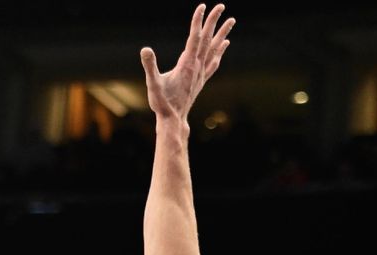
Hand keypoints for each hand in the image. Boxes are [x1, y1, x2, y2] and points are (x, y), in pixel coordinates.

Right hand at [140, 4, 234, 121]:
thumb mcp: (153, 83)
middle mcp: (197, 66)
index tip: (203, 6)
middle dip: (214, 22)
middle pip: (207, 39)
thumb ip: (150, 66)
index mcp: (187, 64)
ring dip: (222, 34)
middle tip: (221, 6)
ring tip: (231, 21)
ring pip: (214, 49)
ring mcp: (201, 73)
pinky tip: (225, 45)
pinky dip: (220, 52)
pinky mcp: (201, 80)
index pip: (194, 37)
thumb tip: (145, 50)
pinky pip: (214, 62)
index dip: (198, 21)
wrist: (174, 120)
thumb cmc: (162, 103)